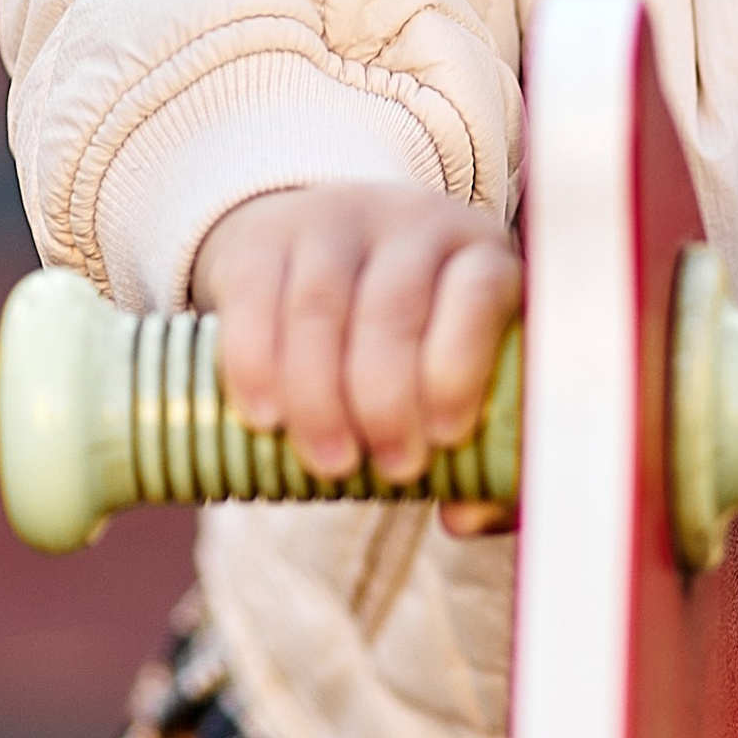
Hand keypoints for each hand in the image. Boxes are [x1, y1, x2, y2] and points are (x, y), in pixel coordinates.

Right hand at [190, 185, 521, 532]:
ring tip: (329, 461)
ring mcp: (334, 221)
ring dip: (320, 396)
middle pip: (393, 309)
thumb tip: (464, 516)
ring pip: (320, 307)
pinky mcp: (264, 238)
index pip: (478, 292)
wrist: (329, 250)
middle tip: (387, 466)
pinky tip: (263, 417)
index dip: (462, 365)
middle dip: (386, 400)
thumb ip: (483, 451)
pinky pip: (254, 300)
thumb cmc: (415, 337)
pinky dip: (254, 366)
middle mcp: (411, 224)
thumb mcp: (461, 369)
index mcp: (478, 252)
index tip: (446, 436)